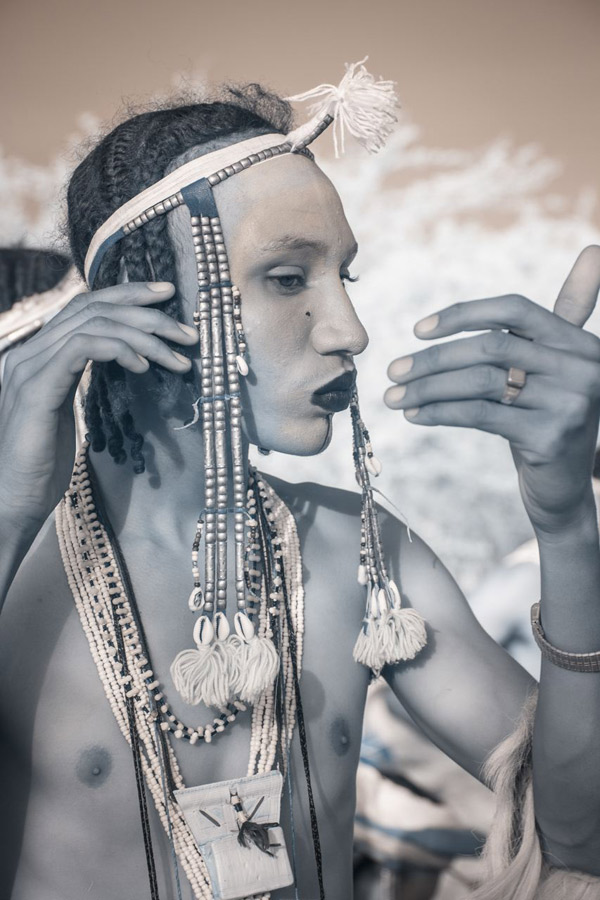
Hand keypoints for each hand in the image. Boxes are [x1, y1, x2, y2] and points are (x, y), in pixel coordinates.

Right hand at [0, 281, 198, 539]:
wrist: (12, 500)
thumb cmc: (43, 464)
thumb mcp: (68, 410)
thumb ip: (82, 379)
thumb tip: (125, 359)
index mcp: (39, 354)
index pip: (85, 306)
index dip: (127, 293)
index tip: (168, 295)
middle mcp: (30, 352)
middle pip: (93, 307)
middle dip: (148, 314)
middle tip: (188, 332)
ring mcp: (29, 368)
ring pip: (94, 325)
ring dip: (145, 337)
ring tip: (178, 357)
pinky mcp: (35, 389)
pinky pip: (82, 349)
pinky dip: (118, 350)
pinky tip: (143, 367)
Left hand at [385, 246, 599, 534]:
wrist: (564, 488)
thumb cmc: (548, 417)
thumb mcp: (557, 365)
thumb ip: (566, 313)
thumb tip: (593, 250)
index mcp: (578, 341)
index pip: (515, 310)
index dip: (463, 313)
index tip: (418, 330)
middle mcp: (581, 367)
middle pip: (490, 347)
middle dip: (433, 359)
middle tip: (394, 370)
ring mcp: (569, 403)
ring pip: (481, 382)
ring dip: (427, 387)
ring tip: (394, 395)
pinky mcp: (550, 437)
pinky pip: (480, 415)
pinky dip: (440, 412)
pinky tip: (415, 414)